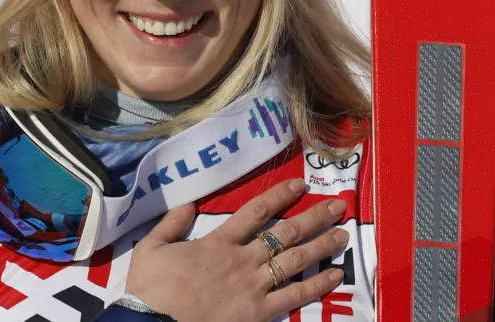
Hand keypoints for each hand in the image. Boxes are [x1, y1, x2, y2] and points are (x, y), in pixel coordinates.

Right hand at [124, 178, 349, 321]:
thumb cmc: (151, 289)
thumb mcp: (152, 247)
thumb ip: (172, 222)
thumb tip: (189, 202)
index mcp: (218, 242)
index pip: (255, 211)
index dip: (280, 195)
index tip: (300, 185)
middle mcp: (242, 259)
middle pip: (285, 233)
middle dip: (314, 217)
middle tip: (338, 206)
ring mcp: (253, 287)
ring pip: (296, 261)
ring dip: (322, 246)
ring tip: (343, 235)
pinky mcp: (258, 313)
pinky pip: (294, 297)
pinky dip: (316, 286)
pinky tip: (334, 276)